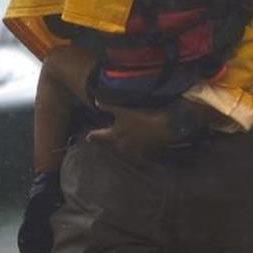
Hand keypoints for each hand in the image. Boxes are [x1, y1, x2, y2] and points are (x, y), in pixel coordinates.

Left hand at [85, 100, 206, 159]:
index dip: (93, 135)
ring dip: (127, 143)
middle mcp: (123, 145)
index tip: (87, 137)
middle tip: (114, 134)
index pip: (100, 135)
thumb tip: (96, 102)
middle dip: (114, 139)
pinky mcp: (146, 151)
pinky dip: (140, 146)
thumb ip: (108, 107)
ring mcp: (135, 149)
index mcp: (115, 135)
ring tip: (130, 137)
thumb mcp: (123, 110)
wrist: (164, 126)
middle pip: (114, 142)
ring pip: (127, 147)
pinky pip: (140, 150)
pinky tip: (144, 141)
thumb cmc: (142, 117)